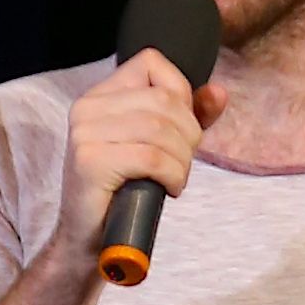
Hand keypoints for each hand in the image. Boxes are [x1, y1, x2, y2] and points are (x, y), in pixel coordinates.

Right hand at [57, 50, 226, 269]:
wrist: (89, 242)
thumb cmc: (125, 193)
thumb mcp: (159, 147)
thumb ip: (189, 117)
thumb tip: (219, 93)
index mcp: (99, 96)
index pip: (151, 62)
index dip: (180, 93)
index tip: (179, 130)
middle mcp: (87, 107)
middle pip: (163, 99)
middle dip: (188, 134)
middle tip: (181, 164)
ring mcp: (85, 133)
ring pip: (161, 129)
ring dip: (182, 160)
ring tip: (175, 179)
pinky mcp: (91, 161)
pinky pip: (152, 157)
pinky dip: (173, 175)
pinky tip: (168, 189)